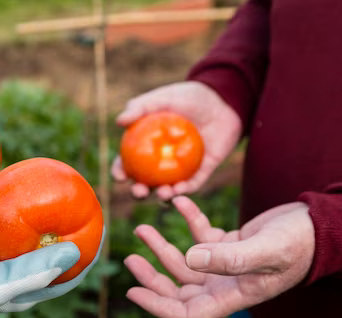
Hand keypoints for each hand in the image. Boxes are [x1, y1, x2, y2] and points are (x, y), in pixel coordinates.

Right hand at [0, 177, 105, 317]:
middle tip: (76, 194)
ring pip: (20, 225)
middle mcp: (17, 270)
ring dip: (28, 205)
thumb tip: (76, 250)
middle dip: (63, 221)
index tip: (103, 226)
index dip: (89, 250)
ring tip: (38, 179)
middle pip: (48, 243)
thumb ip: (35, 271)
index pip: (69, 271)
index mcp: (29, 286)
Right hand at [112, 81, 241, 200]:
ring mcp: (180, 169)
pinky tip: (180, 190)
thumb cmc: (189, 97)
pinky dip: (185, 190)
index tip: (120, 176)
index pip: (127, 163)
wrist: (222, 101)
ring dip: (162, 196)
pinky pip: (191, 185)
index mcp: (146, 146)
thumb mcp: (163, 98)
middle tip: (139, 191)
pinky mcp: (201, 172)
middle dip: (138, 192)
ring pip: (167, 189)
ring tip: (163, 192)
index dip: (120, 171)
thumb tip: (119, 121)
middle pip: (144, 182)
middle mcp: (160, 162)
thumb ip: (140, 107)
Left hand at [124, 196, 313, 317]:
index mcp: (232, 295)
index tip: (132, 292)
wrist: (322, 225)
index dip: (157, 306)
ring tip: (143, 228)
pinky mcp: (230, 243)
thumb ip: (229, 257)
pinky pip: (201, 235)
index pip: (187, 312)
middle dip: (153, 276)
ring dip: (163, 246)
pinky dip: (189, 220)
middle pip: (179, 289)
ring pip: (185, 261)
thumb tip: (189, 258)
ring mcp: (227, 264)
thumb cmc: (300, 243)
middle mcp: (226, 284)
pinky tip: (178, 202)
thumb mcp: (266, 250)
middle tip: (130, 257)